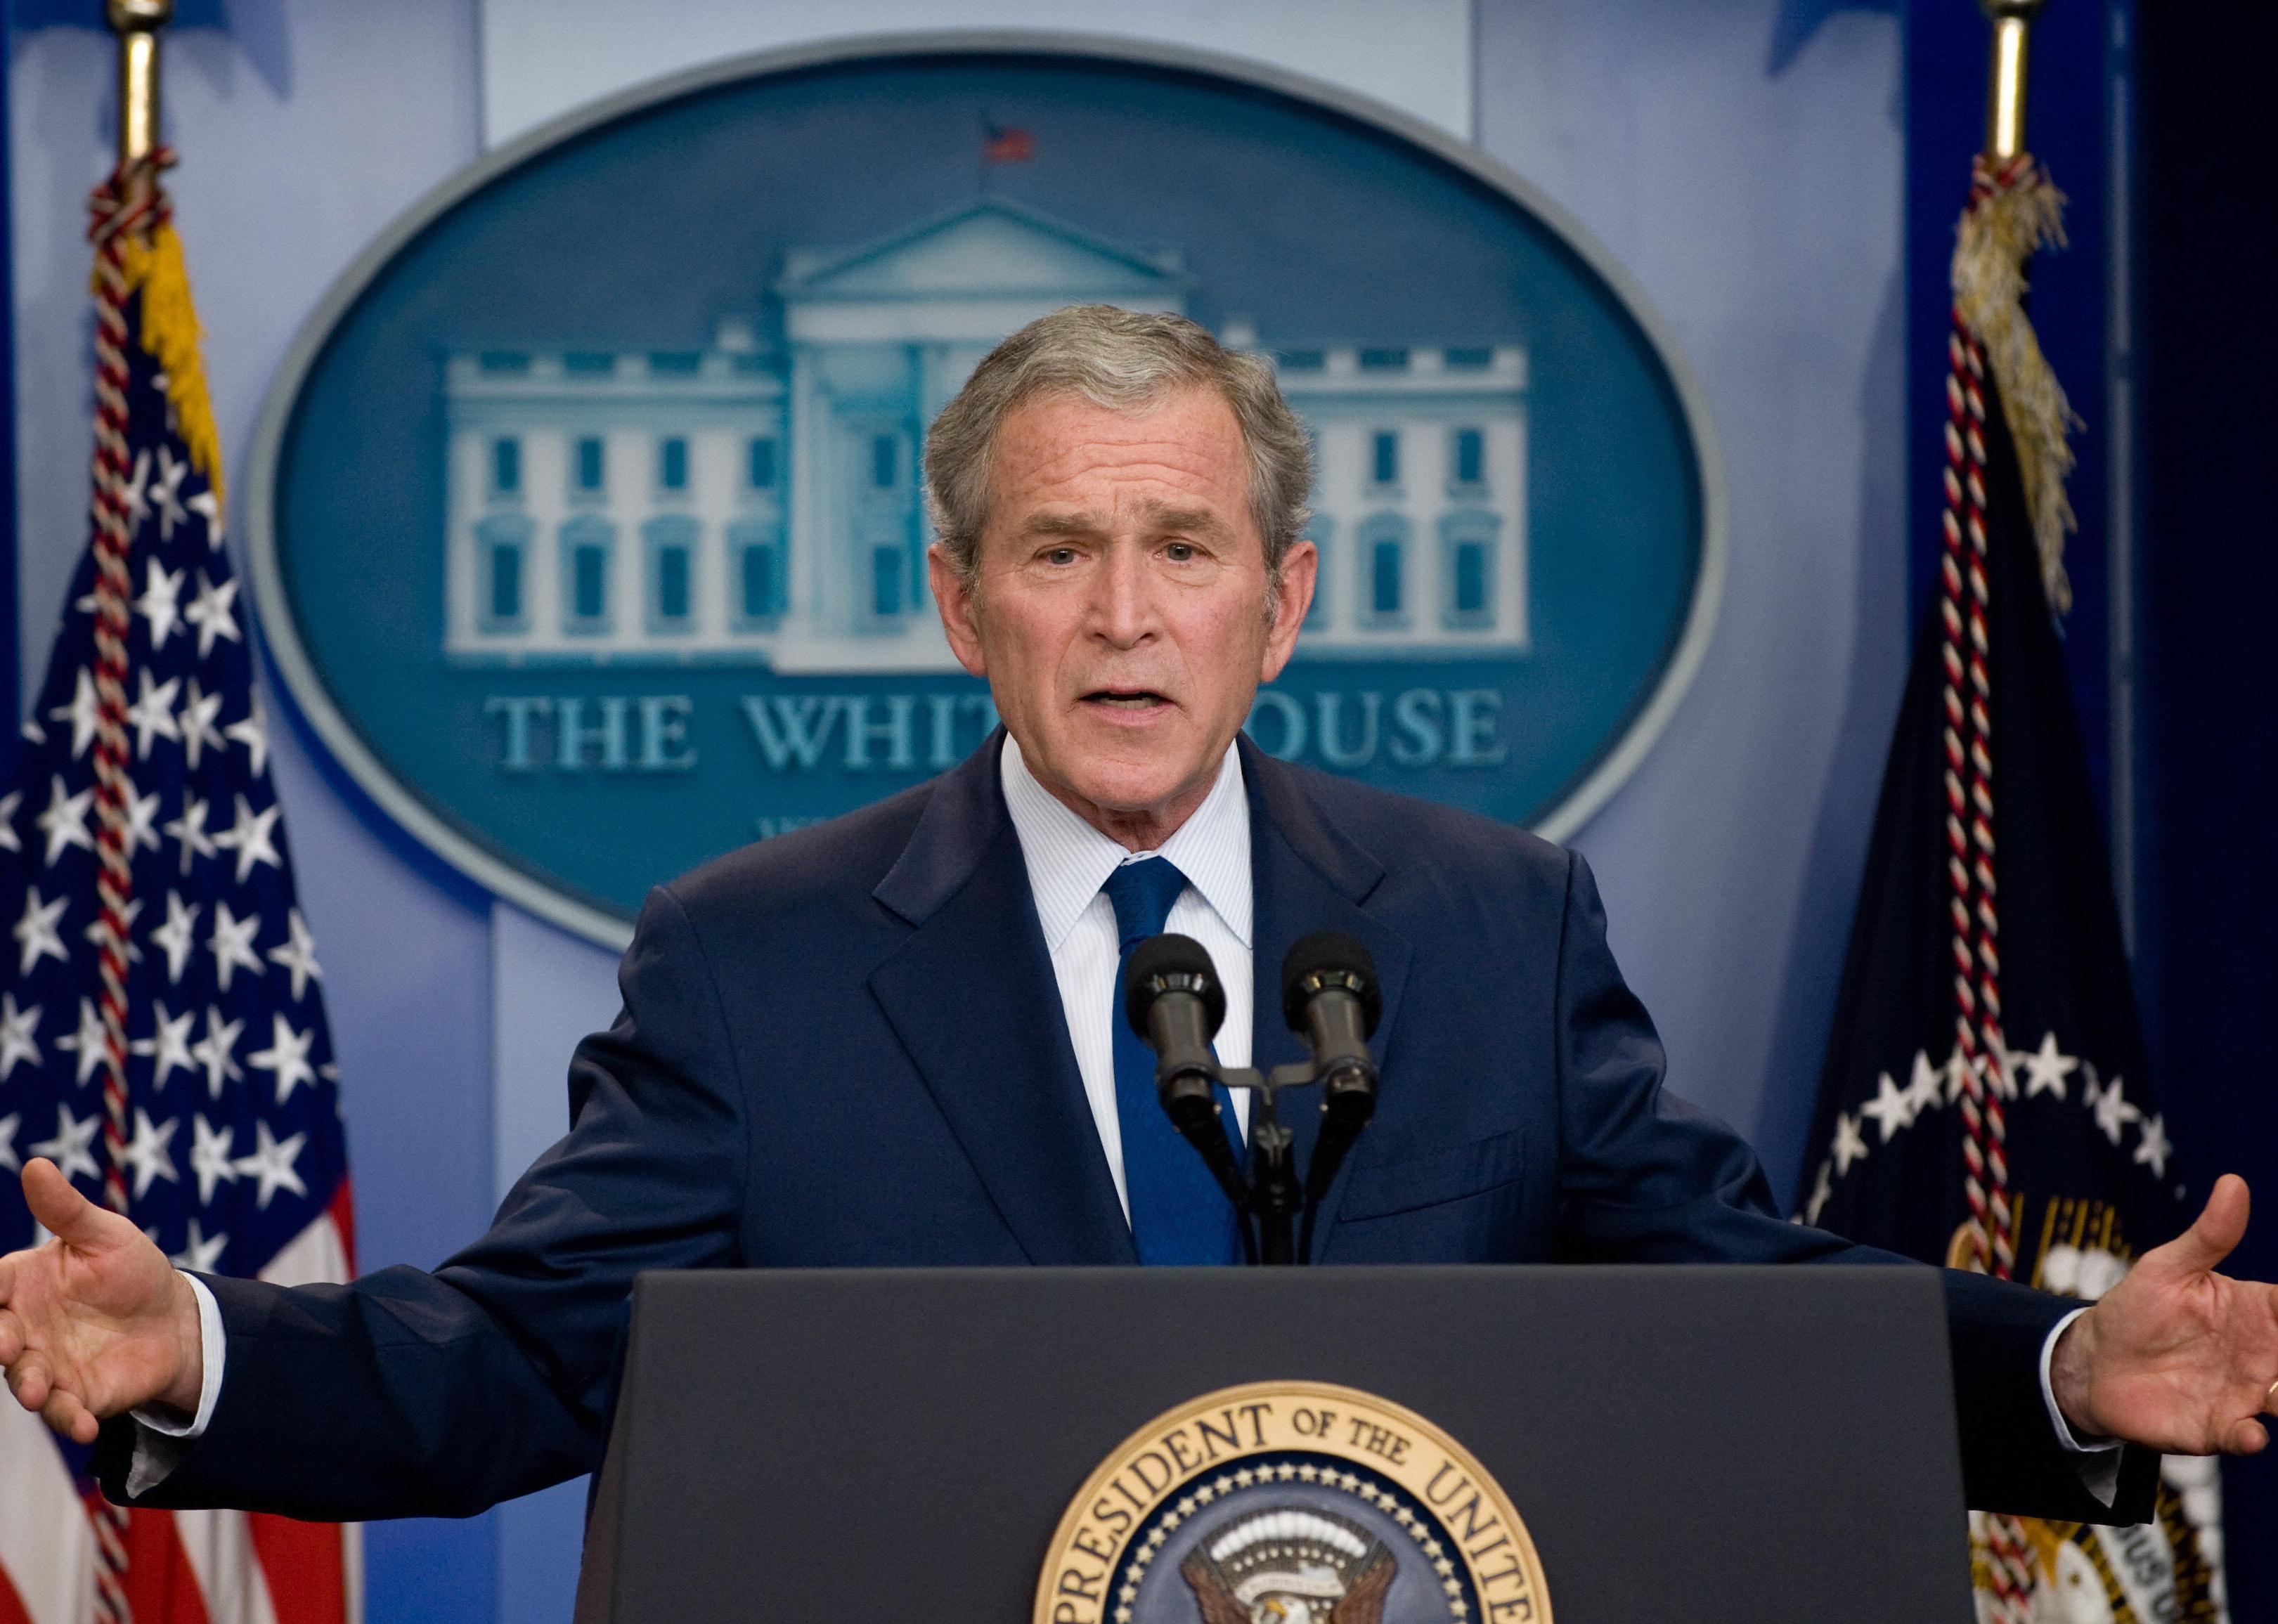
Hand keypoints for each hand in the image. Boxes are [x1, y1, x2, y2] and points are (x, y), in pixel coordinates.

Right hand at [0, 1158, 203, 1443]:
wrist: (176, 1318)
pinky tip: (83, 1426)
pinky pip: (64, 1412)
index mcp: (21, 1286)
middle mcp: (22, 1329)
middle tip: (6, 1347)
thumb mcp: (104, 1234)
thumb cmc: (131, 1270)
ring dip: (28, 1388)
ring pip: (23, 1380)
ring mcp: (46, 1365)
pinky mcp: (76, 1395)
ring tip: (37, 1391)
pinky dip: (68, 1420)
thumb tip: (35, 1164)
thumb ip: (66, 1210)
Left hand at [2051, 1174, 2277, 1454]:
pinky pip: (2246, 1436)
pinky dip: (2251, 1437)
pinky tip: (2249, 1431)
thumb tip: (2234, 1182)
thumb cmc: (2139, 1308)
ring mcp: (2247, 1394)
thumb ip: (2209, 1235)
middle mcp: (2265, 1356)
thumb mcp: (2170, 1267)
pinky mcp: (2218, 1427)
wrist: (2095, 1361)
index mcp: (2261, 1312)